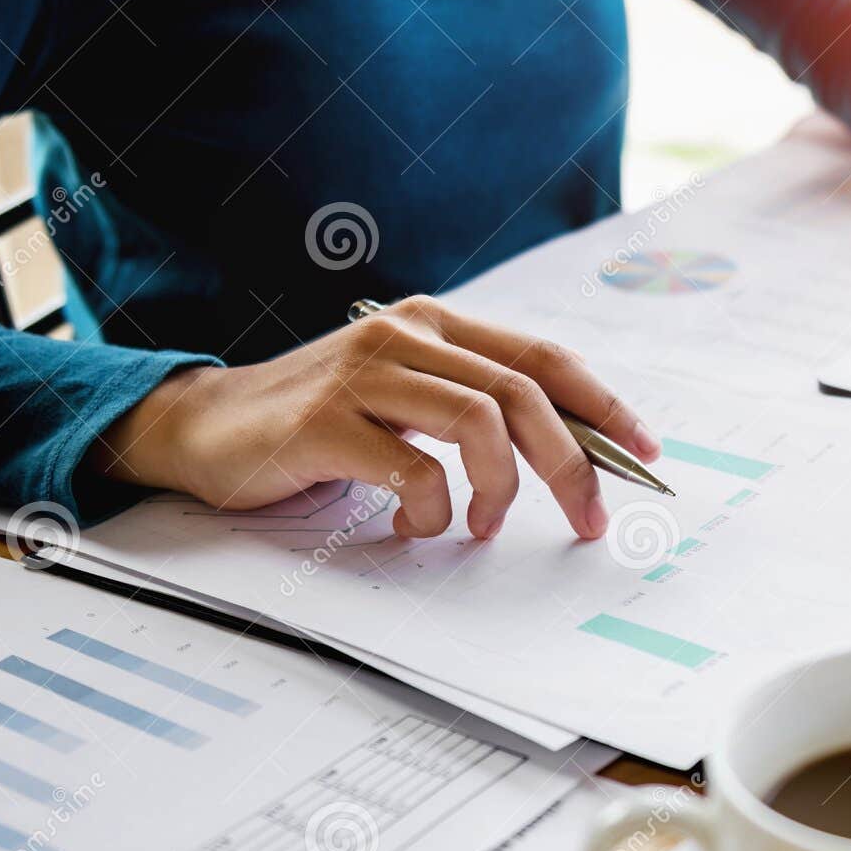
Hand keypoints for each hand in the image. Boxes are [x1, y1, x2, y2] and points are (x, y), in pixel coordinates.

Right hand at [87, 295, 661, 539]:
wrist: (204, 427)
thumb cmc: (319, 422)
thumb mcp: (405, 398)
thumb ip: (472, 405)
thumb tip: (567, 453)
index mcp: (435, 324)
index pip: (543, 358)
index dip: (604, 404)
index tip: (645, 451)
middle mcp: (406, 334)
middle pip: (525, 393)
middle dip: (572, 464)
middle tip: (588, 519)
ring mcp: (364, 372)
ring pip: (481, 421)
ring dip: (503, 489)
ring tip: (484, 525)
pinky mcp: (327, 422)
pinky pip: (416, 470)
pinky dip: (433, 510)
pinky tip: (418, 526)